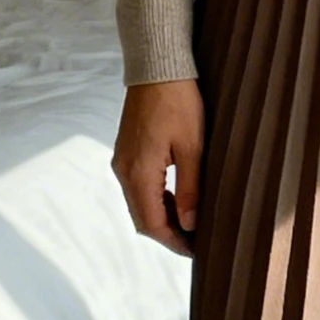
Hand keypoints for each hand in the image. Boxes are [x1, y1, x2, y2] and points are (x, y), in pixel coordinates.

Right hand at [111, 78, 204, 255]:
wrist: (157, 68)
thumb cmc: (179, 102)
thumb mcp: (193, 147)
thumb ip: (191, 188)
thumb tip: (190, 224)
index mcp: (138, 173)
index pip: (153, 224)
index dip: (175, 242)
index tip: (197, 252)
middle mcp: (124, 171)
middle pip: (143, 219)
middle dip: (169, 234)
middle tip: (197, 243)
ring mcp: (122, 162)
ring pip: (140, 205)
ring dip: (163, 218)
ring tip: (192, 224)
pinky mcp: (127, 153)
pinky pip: (138, 188)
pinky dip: (157, 201)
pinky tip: (179, 200)